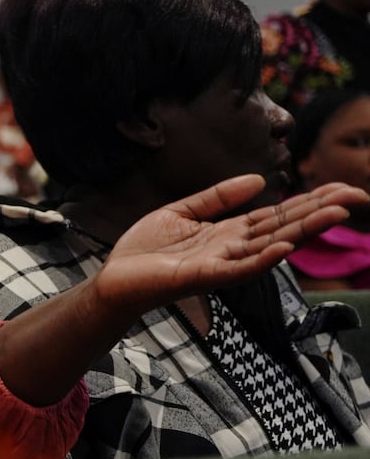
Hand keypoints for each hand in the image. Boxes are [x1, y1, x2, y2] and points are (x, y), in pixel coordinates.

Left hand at [96, 175, 365, 316]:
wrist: (113, 279)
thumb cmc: (145, 250)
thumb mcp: (182, 212)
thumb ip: (218, 197)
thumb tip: (260, 179)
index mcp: (229, 232)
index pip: (277, 214)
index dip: (308, 200)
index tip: (341, 187)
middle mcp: (233, 248)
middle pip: (284, 227)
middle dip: (318, 212)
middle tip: (356, 195)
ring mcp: (221, 264)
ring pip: (270, 245)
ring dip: (302, 230)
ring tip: (334, 214)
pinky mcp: (202, 277)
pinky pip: (238, 269)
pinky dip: (262, 259)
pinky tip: (285, 248)